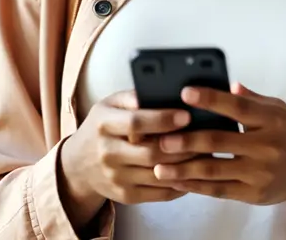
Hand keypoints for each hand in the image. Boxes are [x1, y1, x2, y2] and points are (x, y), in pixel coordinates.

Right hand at [58, 90, 197, 227]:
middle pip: (151, 152)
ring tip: (207, 153)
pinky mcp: (124, 196)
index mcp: (103, 124)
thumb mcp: (109, 105)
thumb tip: (161, 89)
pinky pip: (158, 194)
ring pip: (159, 175)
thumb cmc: (103, 127)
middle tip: (207, 136)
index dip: (163, 120)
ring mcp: (115, 178)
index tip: (187, 115)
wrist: (78, 165)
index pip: (135, 123)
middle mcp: (106, 153)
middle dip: (182, 146)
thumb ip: (133, 96)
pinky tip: (195, 172)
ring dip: (186, 166)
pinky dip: (180, 184)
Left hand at [151, 83, 285, 210]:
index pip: (237, 106)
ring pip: (216, 169)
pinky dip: (197, 187)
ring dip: (185, 169)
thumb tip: (225, 83)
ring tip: (159, 166)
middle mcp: (266, 146)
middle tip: (161, 138)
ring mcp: (260, 173)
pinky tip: (178, 182)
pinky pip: (220, 190)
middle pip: (220, 141)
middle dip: (187, 140)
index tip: (185, 92)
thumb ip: (251, 99)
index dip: (210, 99)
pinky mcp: (255, 194)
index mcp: (271, 119)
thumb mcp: (278, 108)